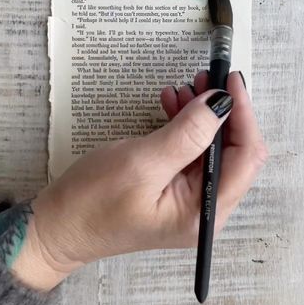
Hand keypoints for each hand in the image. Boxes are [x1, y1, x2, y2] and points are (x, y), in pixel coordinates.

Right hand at [12, 72, 266, 290]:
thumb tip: (221, 103)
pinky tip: (172, 104)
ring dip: (202, 114)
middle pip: (234, 151)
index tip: (230, 80)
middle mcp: (205, 208)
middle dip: (222, 112)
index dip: (242, 114)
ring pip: (212, 146)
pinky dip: (185, 124)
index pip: (245, 157)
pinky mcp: (174, 187)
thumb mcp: (142, 163)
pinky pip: (191, 150)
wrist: (58, 226)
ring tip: (185, 87)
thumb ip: (187, 134)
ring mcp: (190, 198)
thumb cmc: (93, 203)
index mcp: (204, 212)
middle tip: (204, 79)